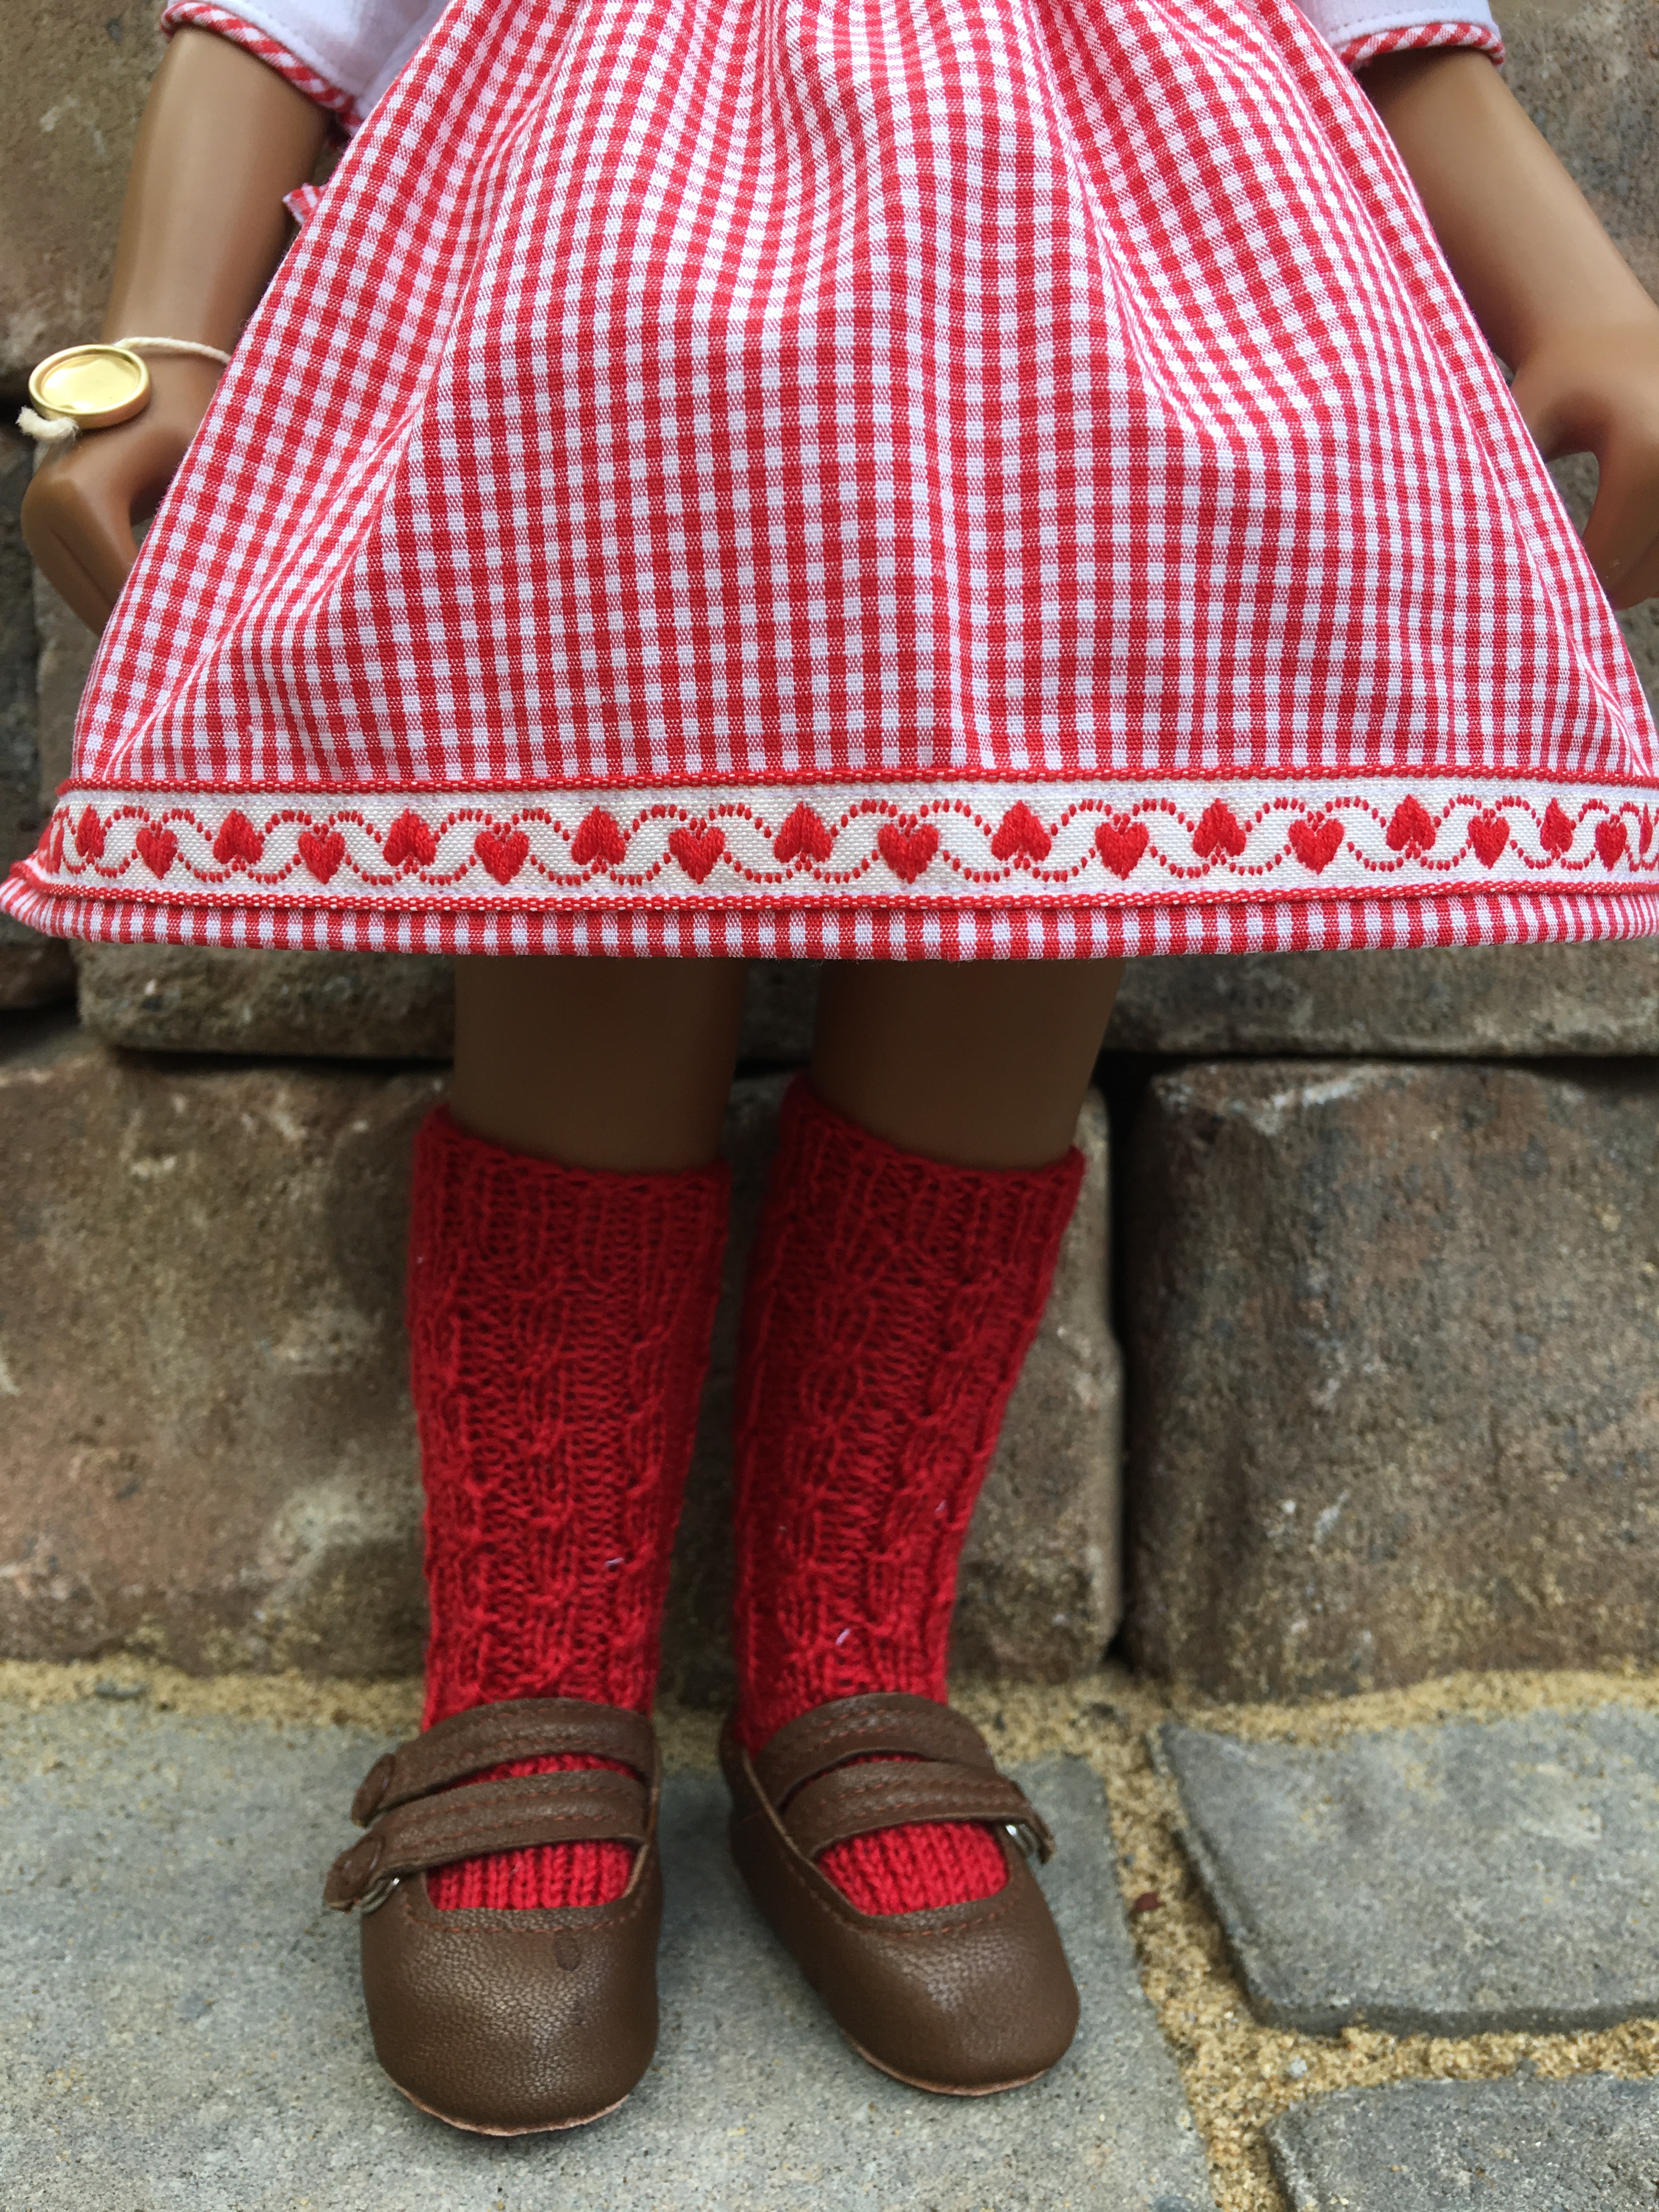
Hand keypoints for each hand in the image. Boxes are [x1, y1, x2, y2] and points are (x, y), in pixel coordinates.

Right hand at [21, 354, 223, 632]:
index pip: (125, 583)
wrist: (153, 377)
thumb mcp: (205, 473)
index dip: (172, 617)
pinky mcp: (42, 532)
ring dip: (135, 628)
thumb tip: (231, 608)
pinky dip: (118, 609)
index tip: (215, 649)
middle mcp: (43, 510)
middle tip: (205, 668)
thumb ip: (207, 533)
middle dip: (153, 632)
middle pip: (100, 602)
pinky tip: (163, 627)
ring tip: (188, 655)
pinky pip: (82, 588)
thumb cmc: (192, 419)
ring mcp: (35, 523)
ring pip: (88, 603)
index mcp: (80, 496)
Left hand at [1510, 318, 1658, 610]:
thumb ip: (1505, 481)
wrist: (1613, 334)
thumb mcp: (1524, 420)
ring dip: (1629, 583)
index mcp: (1647, 450)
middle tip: (1559, 594)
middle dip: (1600, 591)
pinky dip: (1650, 562)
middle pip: (1645, 572)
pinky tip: (1621, 547)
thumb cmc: (1559, 381)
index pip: (1609, 553)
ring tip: (1589, 570)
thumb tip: (1468, 551)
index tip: (1533, 596)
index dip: (1568, 585)